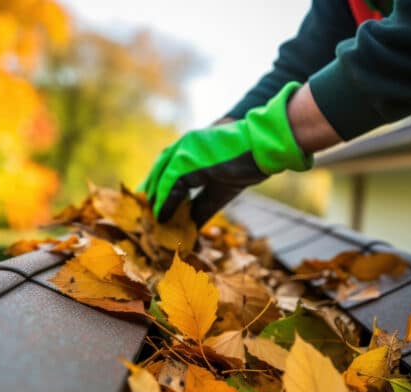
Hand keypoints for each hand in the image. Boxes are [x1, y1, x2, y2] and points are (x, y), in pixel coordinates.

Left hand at [138, 82, 312, 225]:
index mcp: (192, 147)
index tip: (154, 205)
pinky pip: (169, 185)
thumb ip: (202, 206)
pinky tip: (162, 216)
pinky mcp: (187, 160)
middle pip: (159, 171)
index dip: (160, 188)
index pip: (167, 168)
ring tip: (154, 219)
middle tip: (147, 214)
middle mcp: (184, 146)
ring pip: (160, 177)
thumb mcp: (221, 189)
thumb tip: (190, 227)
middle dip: (153, 194)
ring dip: (156, 200)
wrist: (263, 147)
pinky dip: (165, 202)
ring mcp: (184, 151)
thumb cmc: (248, 163)